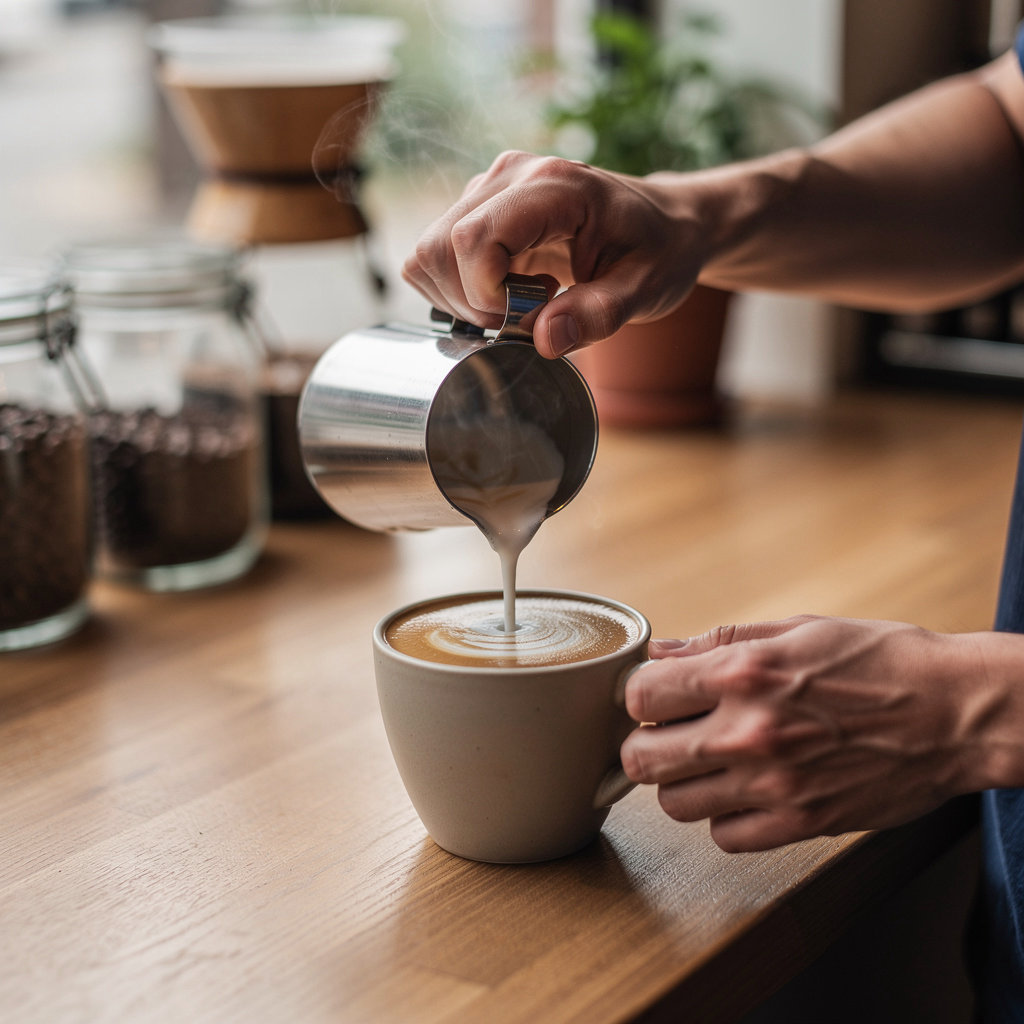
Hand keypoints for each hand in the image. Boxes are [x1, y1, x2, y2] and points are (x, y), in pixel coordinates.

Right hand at [402, 150, 701, 357]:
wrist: (664, 225)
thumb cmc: (659, 251)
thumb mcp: (646, 289)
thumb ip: (599, 314)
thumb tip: (543, 341)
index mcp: (553, 186)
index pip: (474, 238)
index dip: (486, 293)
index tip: (528, 314)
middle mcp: (509, 176)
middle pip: (438, 248)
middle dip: (471, 303)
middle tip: (525, 315)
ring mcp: (487, 189)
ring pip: (427, 255)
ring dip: (461, 299)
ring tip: (518, 302)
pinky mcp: (477, 209)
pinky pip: (434, 258)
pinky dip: (458, 291)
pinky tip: (506, 291)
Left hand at [620, 614, 1008, 851]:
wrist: (957, 712)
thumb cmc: (880, 660)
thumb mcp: (799, 628)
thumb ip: (721, 641)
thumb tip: (663, 652)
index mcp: (743, 672)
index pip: (639, 696)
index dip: (640, 696)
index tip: (657, 697)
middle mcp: (748, 732)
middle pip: (640, 759)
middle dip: (644, 745)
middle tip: (669, 735)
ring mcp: (773, 784)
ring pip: (674, 804)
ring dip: (681, 784)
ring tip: (708, 763)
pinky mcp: (801, 824)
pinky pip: (724, 838)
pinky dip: (724, 818)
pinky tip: (744, 792)